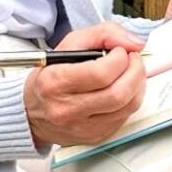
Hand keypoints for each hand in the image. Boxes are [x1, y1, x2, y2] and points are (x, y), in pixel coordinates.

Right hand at [23, 21, 146, 147]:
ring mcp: (82, 127)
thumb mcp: (68, 44)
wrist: (33, 112)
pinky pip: (125, 118)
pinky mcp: (95, 137)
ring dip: (138, 85)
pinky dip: (131, 100)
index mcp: (55, 82)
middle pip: (117, 93)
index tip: (120, 51)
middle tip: (133, 59)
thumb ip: (102, 34)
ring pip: (126, 107)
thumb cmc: (51, 75)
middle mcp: (67, 109)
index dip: (120, 58)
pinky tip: (125, 89)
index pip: (100, 73)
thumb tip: (134, 42)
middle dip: (135, 71)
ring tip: (132, 72)